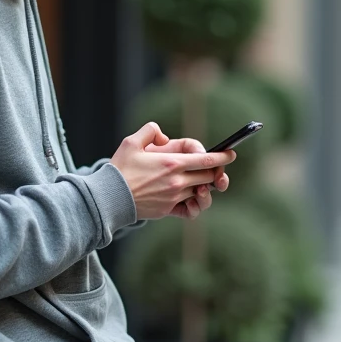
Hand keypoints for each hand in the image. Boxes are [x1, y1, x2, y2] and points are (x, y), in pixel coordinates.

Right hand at [111, 122, 235, 220]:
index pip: (208, 160)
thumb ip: (151, 131)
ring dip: (205, 186)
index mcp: (172, 162)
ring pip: (201, 192)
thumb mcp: (132, 141)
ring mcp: (174, 197)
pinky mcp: (168, 210)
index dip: (223, 157)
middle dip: (216, 171)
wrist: (109, 197)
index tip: (231, 154)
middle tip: (216, 167)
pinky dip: (195, 203)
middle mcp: (177, 181)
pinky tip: (192, 198)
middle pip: (209, 177)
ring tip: (202, 182)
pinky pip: (191, 209)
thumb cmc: (120, 168)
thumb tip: (165, 138)